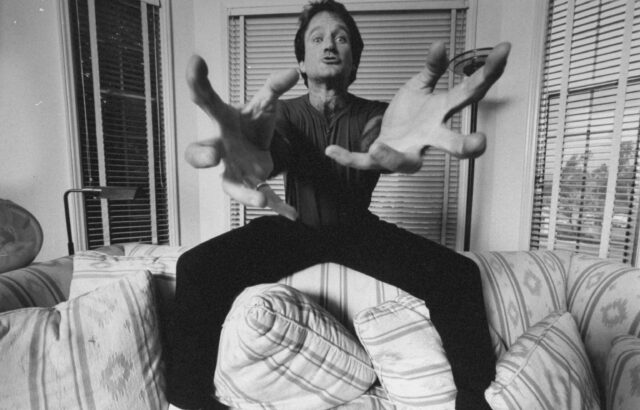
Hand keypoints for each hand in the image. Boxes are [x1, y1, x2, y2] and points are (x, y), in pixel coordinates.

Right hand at [184, 55, 299, 219]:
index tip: (196, 61)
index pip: (205, 100)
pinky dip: (277, 207)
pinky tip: (292, 214)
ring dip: (245, 194)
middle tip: (211, 156)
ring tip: (261, 200)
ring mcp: (231, 170)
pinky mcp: (248, 186)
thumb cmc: (251, 123)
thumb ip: (275, 88)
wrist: (255, 147)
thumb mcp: (263, 103)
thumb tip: (293, 72)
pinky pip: (259, 198)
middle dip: (203, 156)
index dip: (198, 82)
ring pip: (228, 186)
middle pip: (199, 153)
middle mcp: (220, 148)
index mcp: (222, 120)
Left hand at [325, 41, 510, 172]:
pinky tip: (331, 150)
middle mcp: (427, 139)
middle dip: (464, 146)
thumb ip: (431, 69)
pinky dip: (348, 158)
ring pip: (405, 163)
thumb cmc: (410, 115)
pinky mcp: (380, 160)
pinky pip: (363, 162)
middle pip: (449, 144)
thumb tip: (440, 46)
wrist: (389, 137)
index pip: (468, 95)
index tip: (504, 51)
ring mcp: (405, 152)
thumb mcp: (420, 87)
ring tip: (377, 147)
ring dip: (392, 157)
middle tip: (478, 143)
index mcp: (440, 115)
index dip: (487, 73)